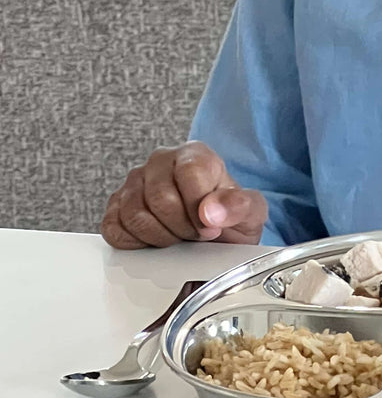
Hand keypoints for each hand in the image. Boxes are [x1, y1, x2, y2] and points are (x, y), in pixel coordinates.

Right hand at [101, 143, 267, 249]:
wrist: (215, 235)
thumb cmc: (229, 218)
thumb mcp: (250, 213)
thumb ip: (239, 206)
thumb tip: (212, 212)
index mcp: (194, 155)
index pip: (190, 174)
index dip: (200, 209)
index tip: (211, 227)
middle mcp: (161, 162)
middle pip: (160, 199)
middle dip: (181, 228)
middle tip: (195, 235)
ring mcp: (135, 183)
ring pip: (134, 215)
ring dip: (159, 238)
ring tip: (177, 238)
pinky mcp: (116, 206)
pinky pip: (113, 228)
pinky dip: (135, 243)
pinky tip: (154, 241)